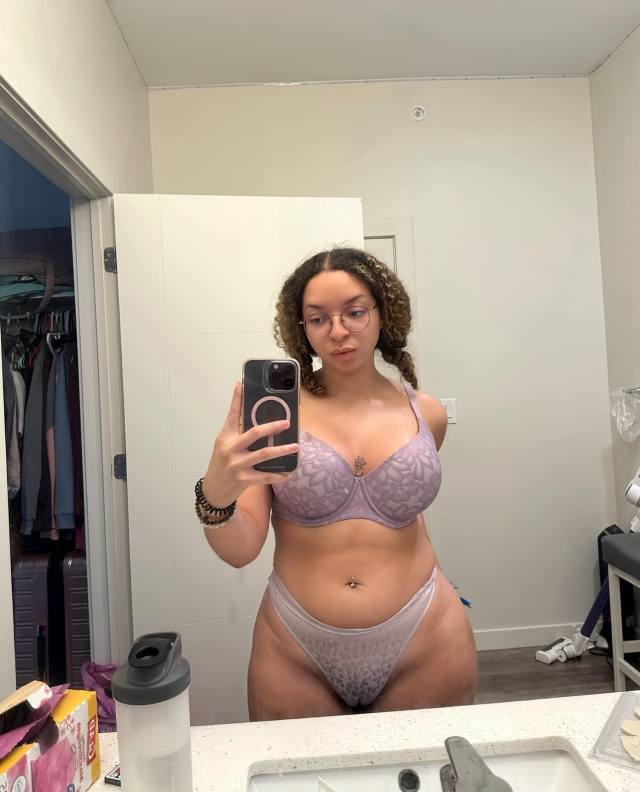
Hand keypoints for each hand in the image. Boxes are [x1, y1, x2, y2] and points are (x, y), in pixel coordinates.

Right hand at [202, 382, 297, 506]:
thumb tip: (251, 416)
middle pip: (254, 433)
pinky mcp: (243, 480)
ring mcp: (236, 465)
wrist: (213, 491)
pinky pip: (265, 476)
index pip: (232, 415)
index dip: (236, 399)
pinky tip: (288, 474)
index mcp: (225, 437)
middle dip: (272, 427)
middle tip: (287, 423)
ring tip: (295, 446)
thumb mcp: (225, 445)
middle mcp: (230, 449)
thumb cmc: (222, 464)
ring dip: (282, 450)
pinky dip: (278, 475)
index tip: (241, 385)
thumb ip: (237, 432)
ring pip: (264, 454)